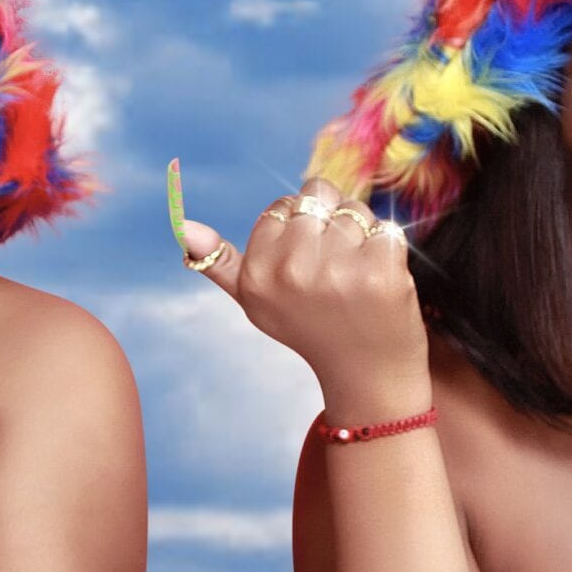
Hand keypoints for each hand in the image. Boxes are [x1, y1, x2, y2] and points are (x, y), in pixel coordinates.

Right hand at [174, 169, 429, 422]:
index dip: (299, 230)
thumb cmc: (310, 328)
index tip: (305, 267)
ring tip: (357, 277)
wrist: (366, 375)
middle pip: (316, 196)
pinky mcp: (380, 272)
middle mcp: (290, 272)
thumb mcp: (254, 301)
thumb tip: (182, 226)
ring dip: (362, 234)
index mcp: (256, 275)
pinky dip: (388, 248)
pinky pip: (385, 227)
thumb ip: (219, 263)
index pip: (282, 207)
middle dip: (330, 222)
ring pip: (353, 208)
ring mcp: (337, 272)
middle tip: (334, 270)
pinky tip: (380, 281)